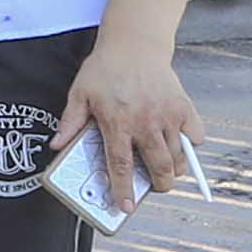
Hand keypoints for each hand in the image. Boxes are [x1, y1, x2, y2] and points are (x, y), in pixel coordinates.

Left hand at [57, 39, 204, 205]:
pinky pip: (195, 137)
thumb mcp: (79, 94)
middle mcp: (146, 122)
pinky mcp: (185, 108)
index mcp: (117, 122)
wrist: (134, 45)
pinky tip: (178, 144)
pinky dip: (190, 146)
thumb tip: (56, 146)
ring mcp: (169, 115)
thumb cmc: (105, 69)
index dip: (123, 189)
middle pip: (159, 167)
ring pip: (179, 156)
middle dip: (159, 185)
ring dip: (174, 169)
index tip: (125, 206)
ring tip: (164, 169)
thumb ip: (69, 123)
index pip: (120, 164)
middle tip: (154, 188)